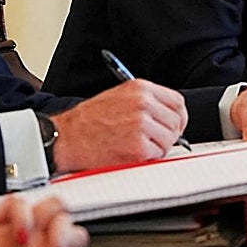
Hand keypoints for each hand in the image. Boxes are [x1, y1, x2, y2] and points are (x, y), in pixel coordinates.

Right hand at [52, 79, 187, 171]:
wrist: (67, 137)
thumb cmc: (88, 120)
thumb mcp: (120, 96)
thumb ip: (146, 102)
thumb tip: (168, 115)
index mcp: (140, 88)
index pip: (177, 101)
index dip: (179, 116)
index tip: (175, 125)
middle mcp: (143, 104)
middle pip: (176, 122)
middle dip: (169, 134)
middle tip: (156, 141)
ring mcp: (141, 125)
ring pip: (169, 140)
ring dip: (158, 147)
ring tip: (139, 146)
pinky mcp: (138, 147)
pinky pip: (157, 154)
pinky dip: (148, 158)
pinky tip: (132, 153)